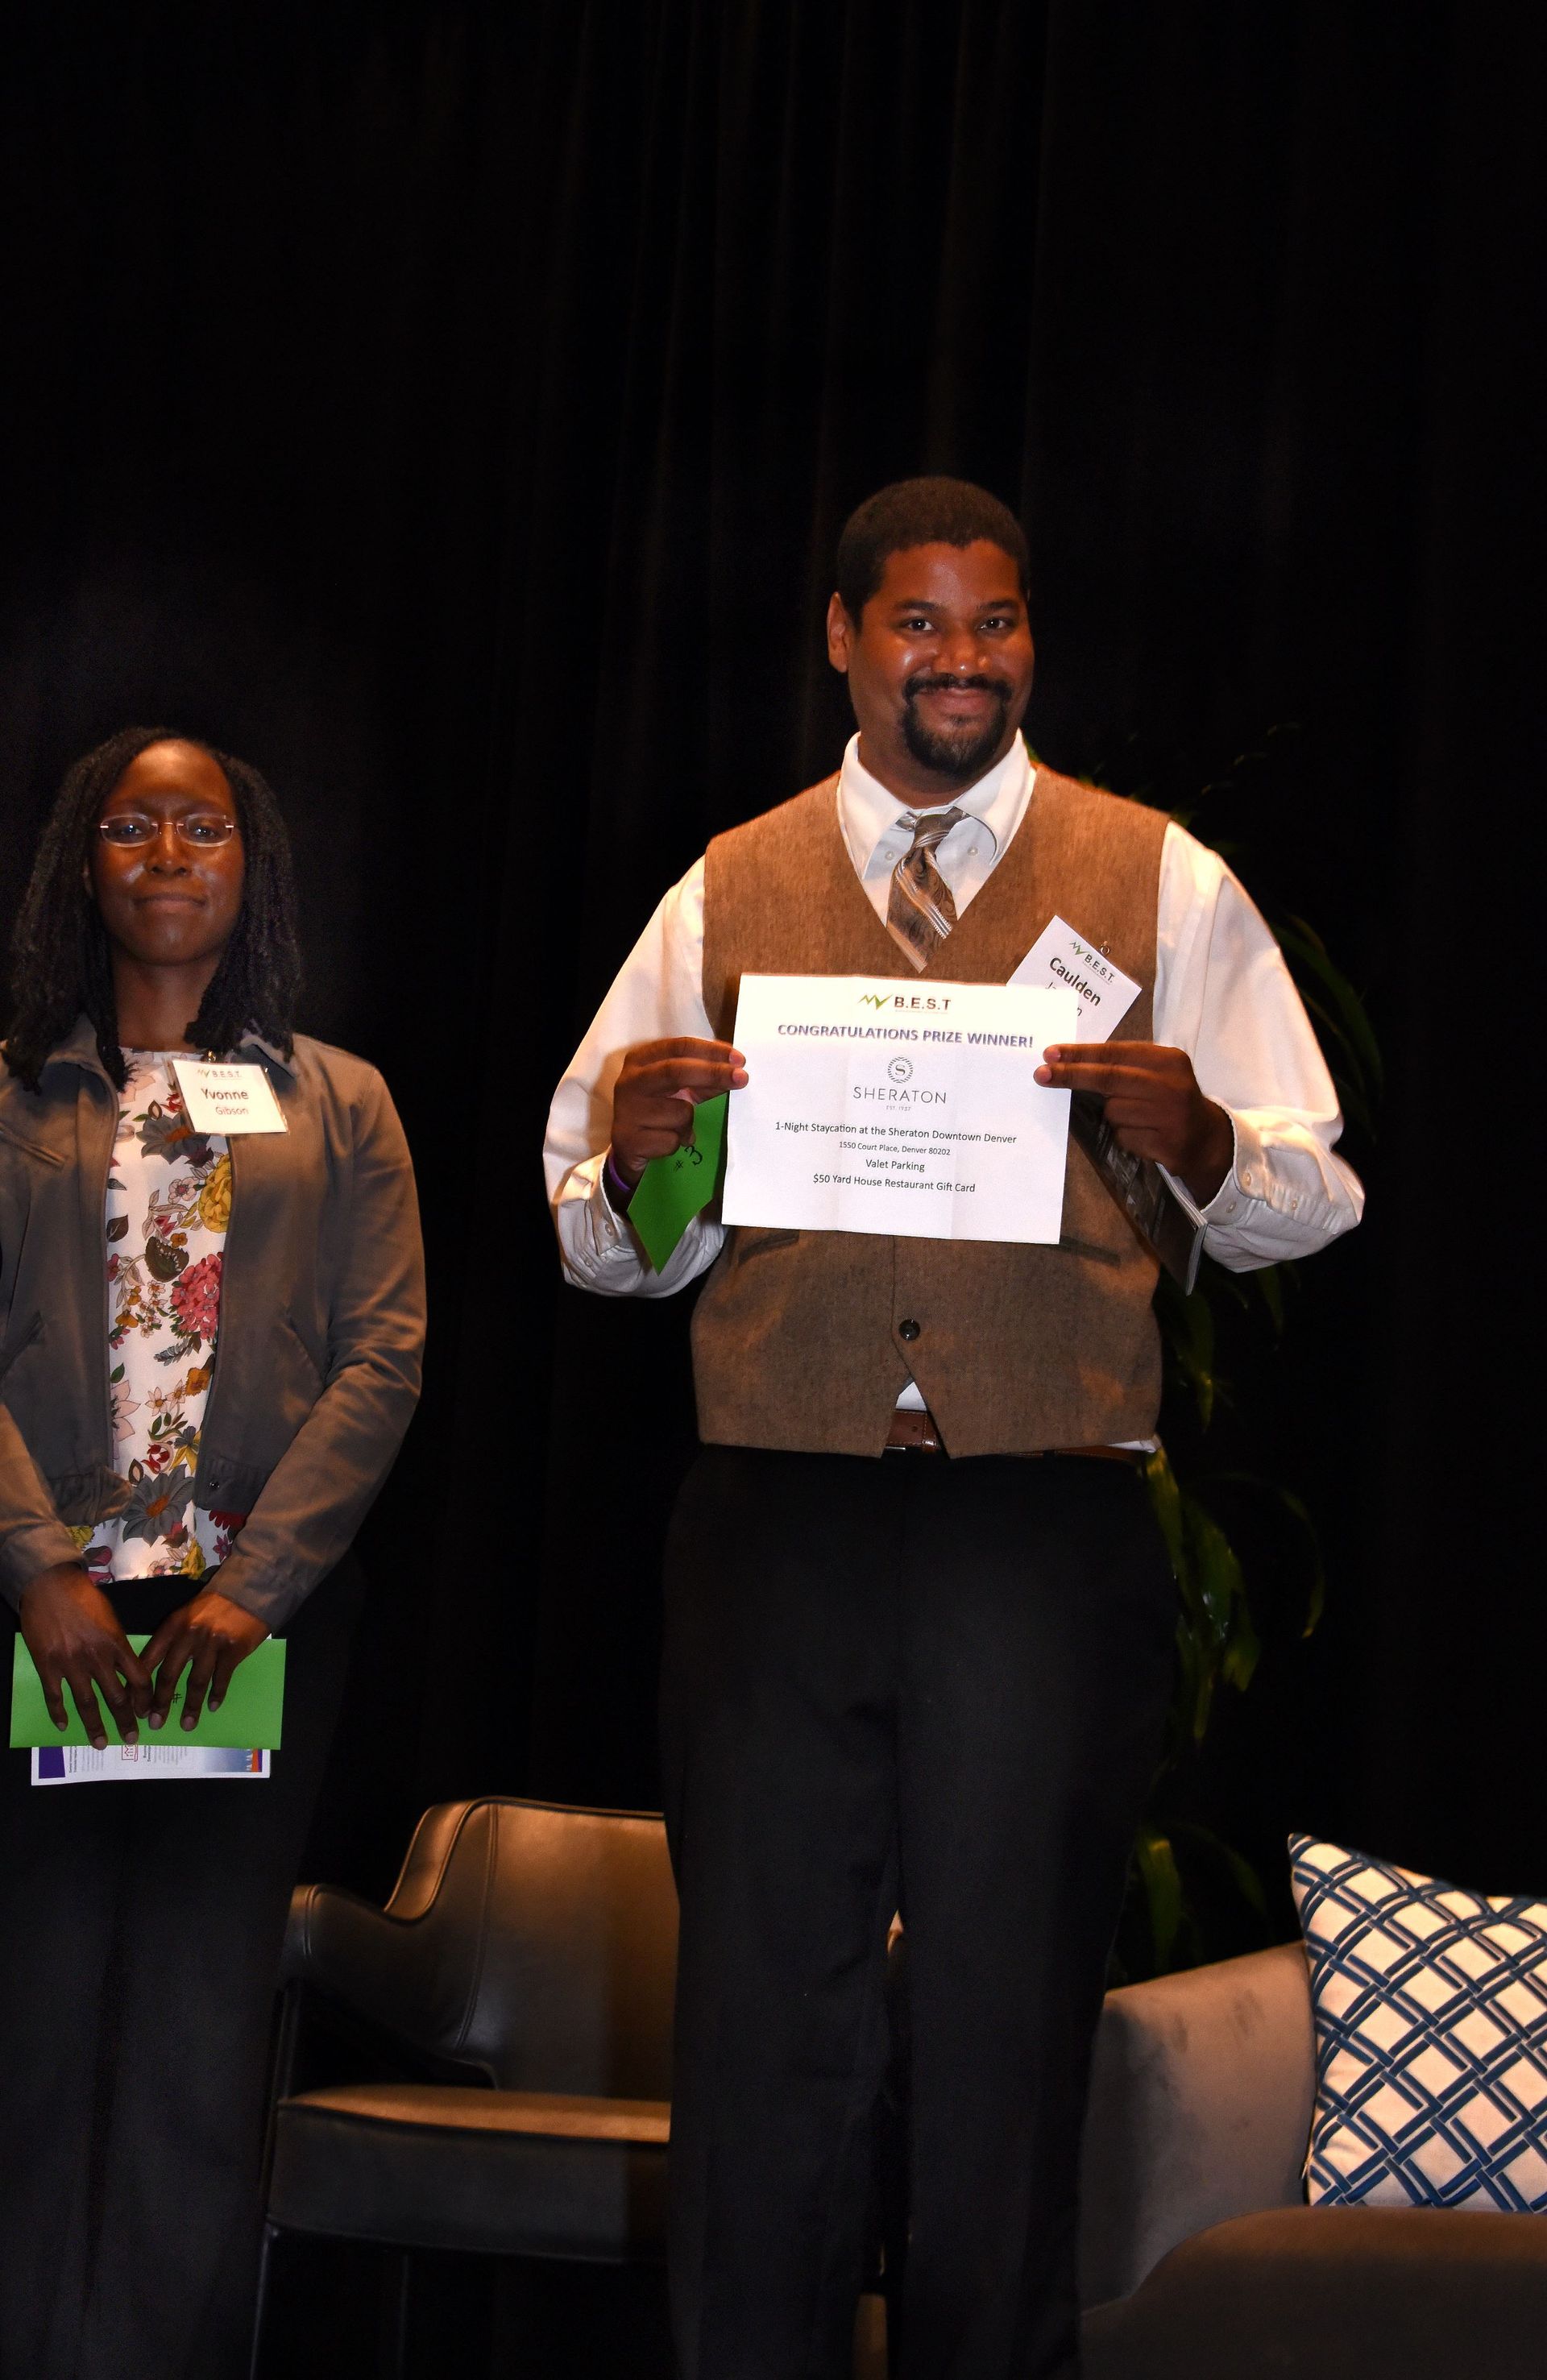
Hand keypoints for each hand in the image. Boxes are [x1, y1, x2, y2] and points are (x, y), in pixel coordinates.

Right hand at [18, 1565, 150, 1747]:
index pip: (138, 1679)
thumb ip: (118, 1644)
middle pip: (116, 1697)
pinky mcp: (48, 1666)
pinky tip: (63, 1726)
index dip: (144, 1700)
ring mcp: (71, 1664)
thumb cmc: (84, 1598)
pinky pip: (55, 1697)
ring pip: (87, 1703)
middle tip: (131, 1739)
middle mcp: (97, 1658)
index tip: (146, 1713)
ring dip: (95, 1726)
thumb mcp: (111, 1618)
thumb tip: (126, 1667)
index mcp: (116, 1644)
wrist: (50, 1586)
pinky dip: (59, 1714)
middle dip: (126, 1721)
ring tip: (101, 1743)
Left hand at [141, 1589, 268, 1731]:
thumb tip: (154, 1674)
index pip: (149, 1659)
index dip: (140, 1686)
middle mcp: (188, 1635)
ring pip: (196, 1681)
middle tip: (155, 1723)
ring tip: (187, 1725)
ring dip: (191, 1706)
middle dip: (160, 1702)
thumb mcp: (185, 1617)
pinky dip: (216, 1695)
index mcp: (172, 1626)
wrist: (248, 1591)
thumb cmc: (213, 1607)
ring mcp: (212, 1643)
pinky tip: (212, 1707)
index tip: (134, 1706)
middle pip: (169, 1674)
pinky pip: (221, 1678)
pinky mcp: (233, 1649)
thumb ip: (171, 1640)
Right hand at [609, 1036, 748, 1186]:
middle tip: (742, 1078)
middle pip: (676, 1071)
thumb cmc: (656, 1110)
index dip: (711, 1051)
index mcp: (640, 1060)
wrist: (626, 1147)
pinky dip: (679, 1143)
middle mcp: (629, 1081)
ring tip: (679, 1129)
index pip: (679, 1047)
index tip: (739, 1059)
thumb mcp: (676, 1089)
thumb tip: (735, 1074)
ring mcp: (627, 1110)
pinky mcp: (629, 1138)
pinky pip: (672, 1140)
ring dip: (690, 1124)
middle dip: (713, 1074)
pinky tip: (666, 1142)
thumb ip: (701, 1079)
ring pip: (680, 1112)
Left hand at [1035, 1041, 1233, 1205]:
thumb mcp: (1157, 1073)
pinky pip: (1124, 1137)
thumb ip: (1124, 1065)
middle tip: (1041, 1074)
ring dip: (1114, 1115)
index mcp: (1168, 1060)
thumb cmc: (1170, 1099)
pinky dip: (1126, 1136)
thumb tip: (1070, 1061)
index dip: (1080, 1054)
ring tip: (1138, 1117)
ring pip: (1114, 1111)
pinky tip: (1146, 1134)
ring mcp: (1170, 1116)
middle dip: (1072, 1076)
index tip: (1050, 1054)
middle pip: (1109, 1078)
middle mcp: (1171, 1085)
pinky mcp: (1166, 1144)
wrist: (1206, 1139)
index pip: (1115, 1053)